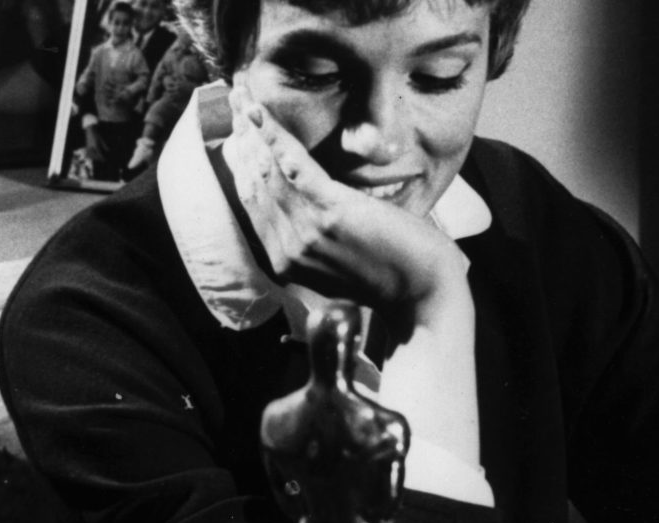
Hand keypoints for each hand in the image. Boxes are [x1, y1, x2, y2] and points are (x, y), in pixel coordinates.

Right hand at [224, 79, 469, 331]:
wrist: (424, 293)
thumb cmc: (394, 272)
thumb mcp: (341, 259)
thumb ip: (316, 236)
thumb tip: (308, 202)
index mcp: (286, 260)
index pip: (253, 202)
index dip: (242, 161)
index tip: (238, 130)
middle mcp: (287, 249)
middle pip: (254, 183)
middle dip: (242, 137)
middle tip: (234, 98)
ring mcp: (305, 234)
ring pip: (267, 172)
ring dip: (252, 128)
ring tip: (242, 94)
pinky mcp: (330, 214)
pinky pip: (293, 168)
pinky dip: (274, 137)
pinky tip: (260, 112)